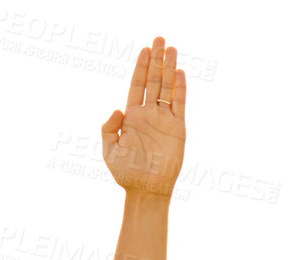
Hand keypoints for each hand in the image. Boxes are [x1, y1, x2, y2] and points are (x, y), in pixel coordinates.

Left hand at [102, 36, 185, 196]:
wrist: (147, 190)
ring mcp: (164, 120)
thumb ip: (109, 128)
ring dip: (169, 68)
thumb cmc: (126, 174)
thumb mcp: (109, 150)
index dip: (141, 67)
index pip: (137, 85)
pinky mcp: (178, 129)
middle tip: (160, 39)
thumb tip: (117, 109)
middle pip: (153, 81)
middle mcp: (149, 115)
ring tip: (171, 49)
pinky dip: (180, 89)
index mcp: (132, 117)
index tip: (145, 49)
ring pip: (167, 88)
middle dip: (156, 60)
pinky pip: (179, 105)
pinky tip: (179, 73)